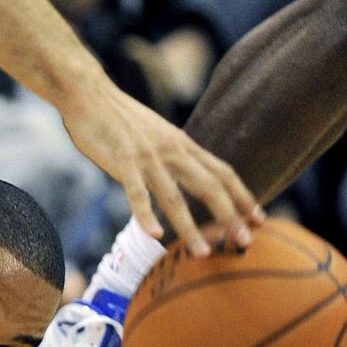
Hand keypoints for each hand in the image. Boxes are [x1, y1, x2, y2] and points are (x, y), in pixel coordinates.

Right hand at [59, 79, 262, 256]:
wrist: (88, 93)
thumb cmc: (117, 115)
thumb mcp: (155, 130)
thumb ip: (171, 150)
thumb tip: (185, 171)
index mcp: (181, 143)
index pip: (222, 172)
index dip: (243, 196)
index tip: (259, 218)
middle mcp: (171, 150)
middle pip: (210, 187)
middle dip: (230, 216)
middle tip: (246, 241)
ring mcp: (147, 157)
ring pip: (175, 197)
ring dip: (191, 228)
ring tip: (203, 253)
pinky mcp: (121, 162)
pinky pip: (136, 193)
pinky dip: (146, 215)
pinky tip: (155, 235)